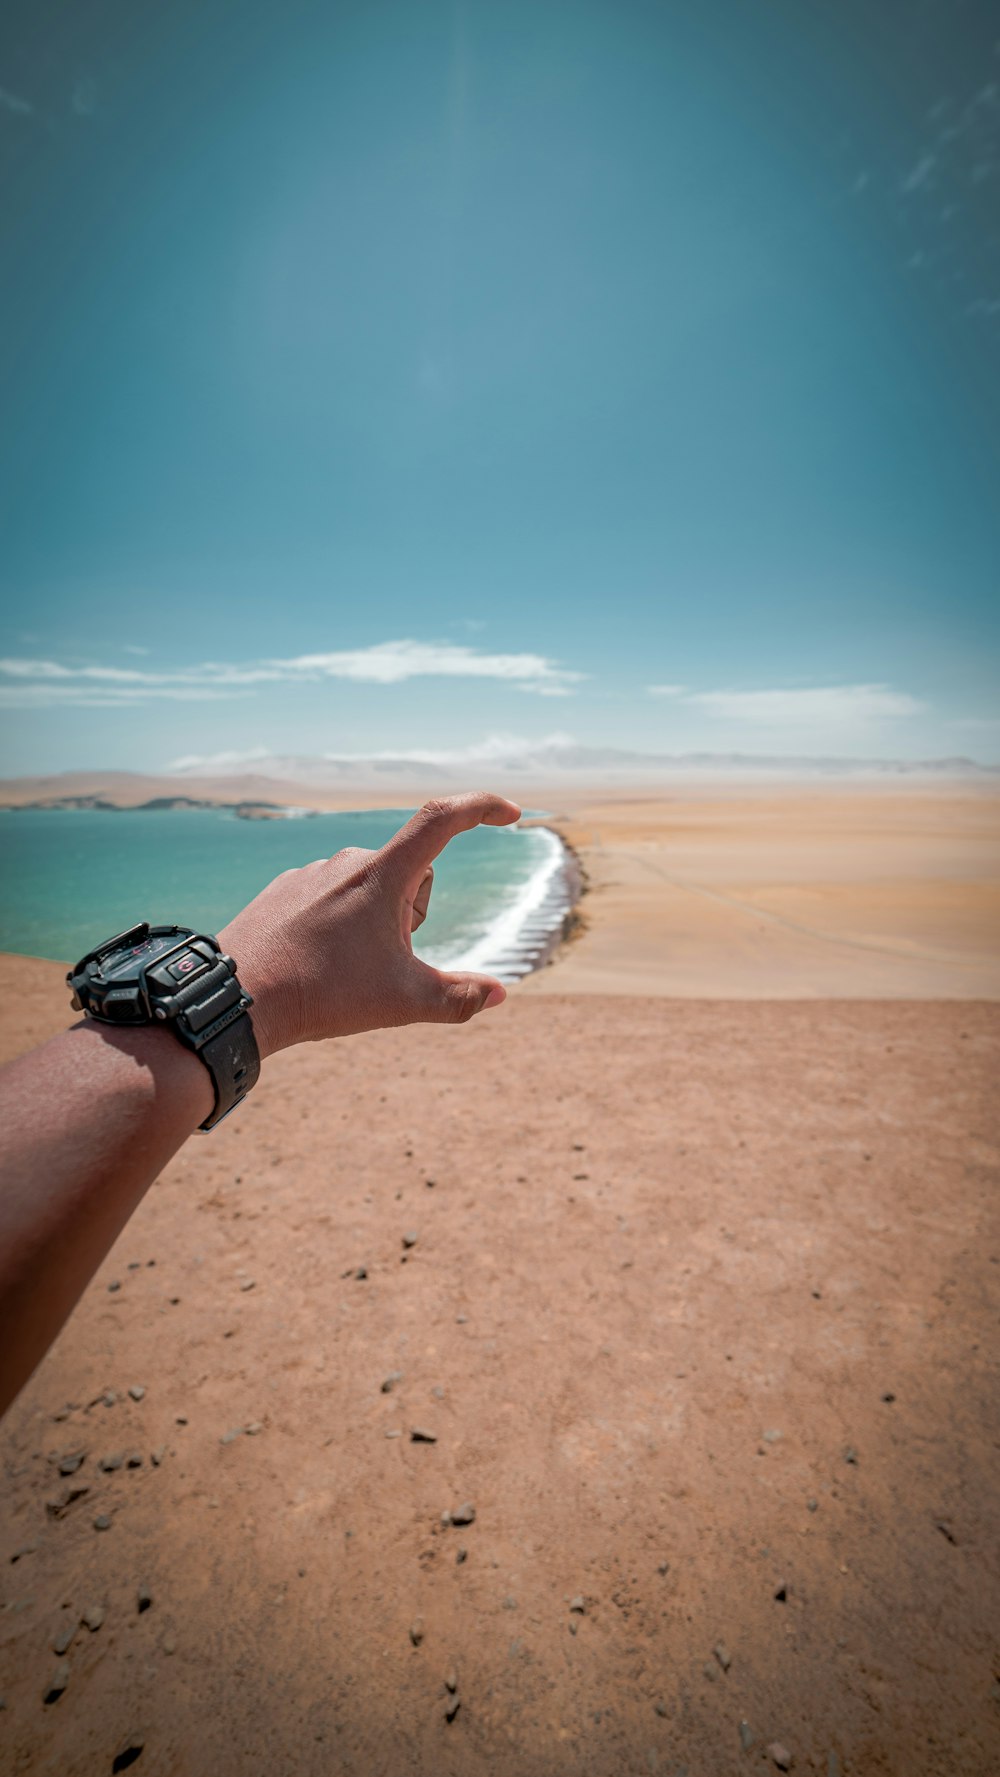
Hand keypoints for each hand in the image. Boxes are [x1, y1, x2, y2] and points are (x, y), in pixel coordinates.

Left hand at [217, 791, 522, 1058]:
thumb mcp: (403, 1002)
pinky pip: (332, 896)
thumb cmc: (324, 995)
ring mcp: (313, 872)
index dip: (482, 808)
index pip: (443, 819)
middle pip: (412, 874)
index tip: (511, 814)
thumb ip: (458, 998)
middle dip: (415, 911)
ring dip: (376, 918)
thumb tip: (499, 994)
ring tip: (344, 966)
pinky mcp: (284, 888)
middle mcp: (348, 860)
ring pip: (371, 886)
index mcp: (384, 875)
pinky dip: (338, 923)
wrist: (238, 997)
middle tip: (384, 960)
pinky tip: (315, 959)